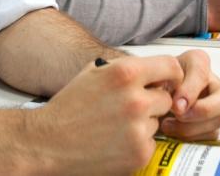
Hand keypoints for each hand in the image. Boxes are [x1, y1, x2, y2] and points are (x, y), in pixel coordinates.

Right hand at [41, 56, 182, 172]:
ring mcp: (139, 128)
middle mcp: (135, 99)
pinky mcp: (139, 153)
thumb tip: (154, 71)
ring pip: (157, 122)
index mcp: (124, 73)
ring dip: (144, 124)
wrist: (48, 142)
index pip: (170, 66)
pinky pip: (151, 143)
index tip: (167, 82)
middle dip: (152, 102)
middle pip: (166, 98)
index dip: (170, 75)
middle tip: (130, 109)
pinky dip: (138, 144)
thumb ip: (125, 68)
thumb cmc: (69, 107)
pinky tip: (115, 142)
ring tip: (115, 126)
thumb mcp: (94, 73)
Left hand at [160, 50, 219, 141]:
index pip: (202, 72)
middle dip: (203, 111)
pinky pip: (211, 134)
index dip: (190, 91)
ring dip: (193, 126)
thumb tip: (178, 106)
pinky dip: (192, 136)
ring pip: (219, 119)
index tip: (175, 105)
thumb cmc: (154, 82)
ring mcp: (216, 103)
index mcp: (198, 62)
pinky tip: (174, 131)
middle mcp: (212, 81)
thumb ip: (165, 84)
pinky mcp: (212, 122)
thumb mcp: (155, 77)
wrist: (149, 96)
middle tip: (179, 115)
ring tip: (168, 124)